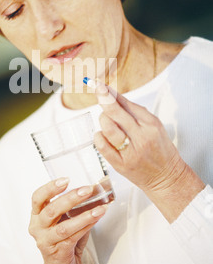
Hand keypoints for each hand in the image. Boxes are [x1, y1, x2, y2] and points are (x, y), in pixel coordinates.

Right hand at [28, 178, 107, 263]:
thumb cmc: (63, 242)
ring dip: (84, 215)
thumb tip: (93, 193)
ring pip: (64, 226)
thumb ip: (72, 209)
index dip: (50, 188)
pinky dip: (86, 226)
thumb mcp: (64, 221)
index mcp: (36, 216)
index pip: (37, 198)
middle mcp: (37, 228)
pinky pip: (73, 238)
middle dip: (71, 198)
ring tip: (99, 208)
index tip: (65, 180)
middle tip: (87, 190)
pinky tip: (96, 219)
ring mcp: (45, 241)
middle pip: (51, 210)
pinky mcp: (57, 253)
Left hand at [93, 82, 204, 221]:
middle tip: (96, 89)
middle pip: (116, 112)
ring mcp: (130, 152)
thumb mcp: (154, 126)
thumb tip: (113, 95)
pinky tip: (103, 135)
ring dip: (103, 120)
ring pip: (108, 128)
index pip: (127, 104)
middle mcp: (141, 137)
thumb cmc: (160, 150)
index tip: (100, 85)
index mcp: (151, 125)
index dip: (110, 93)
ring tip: (106, 120)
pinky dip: (99, 136)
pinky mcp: (121, 164)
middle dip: (103, 98)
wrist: (166, 178)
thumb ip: (135, 112)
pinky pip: (102, 145)